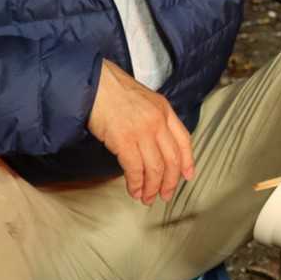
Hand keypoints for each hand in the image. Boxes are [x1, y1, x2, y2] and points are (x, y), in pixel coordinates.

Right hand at [87, 60, 195, 203]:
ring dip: (152, 187)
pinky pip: (135, 169)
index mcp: (165, 110)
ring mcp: (142, 131)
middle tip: (165, 195)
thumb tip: (156, 143)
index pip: (184, 141)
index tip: (187, 176)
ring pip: (155, 168)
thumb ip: (154, 118)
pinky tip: (134, 190)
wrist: (92, 82)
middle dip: (169, 182)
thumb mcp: (144, 99)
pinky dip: (136, 183)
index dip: (187, 162)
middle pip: (172, 159)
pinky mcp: (124, 140)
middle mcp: (158, 122)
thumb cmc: (112, 90)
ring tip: (147, 197)